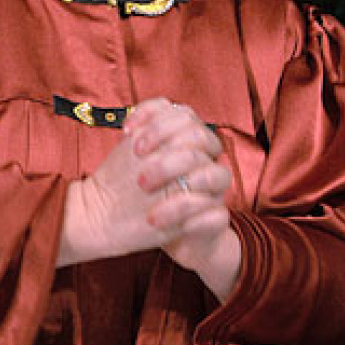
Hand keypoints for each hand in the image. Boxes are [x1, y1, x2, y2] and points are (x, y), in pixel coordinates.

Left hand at [125, 100, 240, 300]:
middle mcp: (206, 161)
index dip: (157, 122)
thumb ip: (139, 143)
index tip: (128, 136)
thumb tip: (131, 131)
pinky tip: (155, 219)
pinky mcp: (216, 217)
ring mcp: (215, 189)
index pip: (185, 116)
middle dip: (166, 155)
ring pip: (214, 174)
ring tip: (145, 192)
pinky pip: (215, 213)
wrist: (154, 229)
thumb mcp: (135, 165)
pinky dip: (183, 214)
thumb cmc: (142, 192)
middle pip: (201, 139)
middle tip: (138, 177)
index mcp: (189, 141)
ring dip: (181, 182)